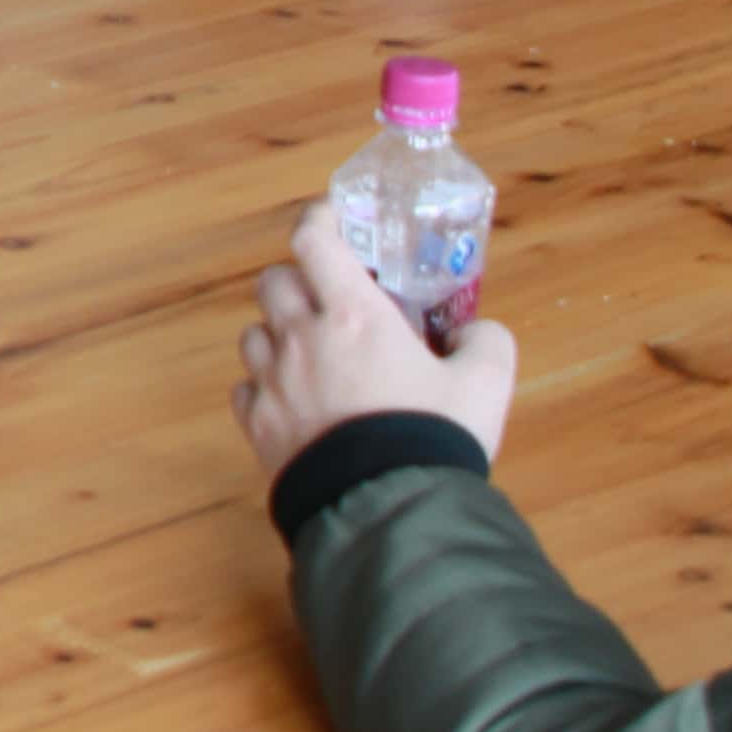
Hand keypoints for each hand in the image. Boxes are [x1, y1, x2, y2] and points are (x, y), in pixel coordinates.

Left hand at [234, 208, 515, 478]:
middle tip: (330, 297)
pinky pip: (245, 389)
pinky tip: (294, 400)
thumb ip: (485, 342)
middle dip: (298, 279)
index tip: (333, 219)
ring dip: (278, 332)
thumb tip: (474, 330)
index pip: (314, 240)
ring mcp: (272, 384)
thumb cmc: (435, 439)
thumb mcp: (486, 384)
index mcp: (354, 315)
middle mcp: (302, 339)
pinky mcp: (257, 428)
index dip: (319, 220)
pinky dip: (264, 386)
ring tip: (313, 353)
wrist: (387, 513)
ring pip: (253, 333)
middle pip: (273, 281)